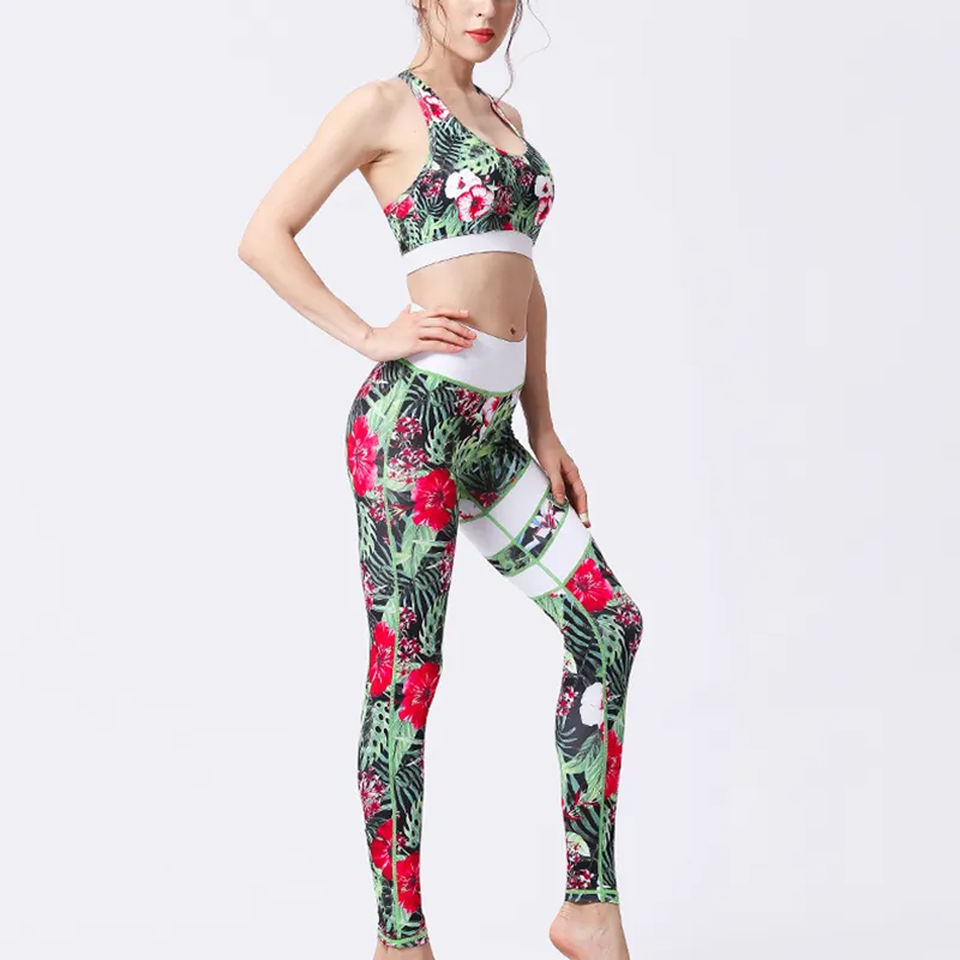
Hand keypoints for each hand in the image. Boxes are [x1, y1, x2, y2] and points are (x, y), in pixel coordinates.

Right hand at [360, 303, 477, 361]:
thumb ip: (404, 313)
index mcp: (416, 315)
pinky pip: (435, 344)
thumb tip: (408, 306)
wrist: (373, 342)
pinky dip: (448, 346)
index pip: (439, 310)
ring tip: (468, 343)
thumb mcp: (397, 320)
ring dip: (457, 338)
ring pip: (442, 332)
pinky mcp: (413, 344)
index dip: (454, 311)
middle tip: (472, 334)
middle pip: (444, 321)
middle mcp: (418, 321)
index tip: (466, 314)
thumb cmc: (386, 334)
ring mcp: (416, 332)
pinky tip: (456, 349)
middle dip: (461, 328)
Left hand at [529, 426, 589, 526]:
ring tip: (570, 519)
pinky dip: (561, 498)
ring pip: (569, 493)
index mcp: (573, 473)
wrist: (539, 433)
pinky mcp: (554, 472)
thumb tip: (561, 502)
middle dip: (580, 510)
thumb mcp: (551, 468)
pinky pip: (560, 489)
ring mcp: (563, 473)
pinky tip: (557, 504)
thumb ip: (557, 484)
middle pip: (577, 496)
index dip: (583, 509)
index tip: (585, 522)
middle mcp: (570, 474)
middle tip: (582, 525)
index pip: (581, 495)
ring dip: (571, 505)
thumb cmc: (546, 447)